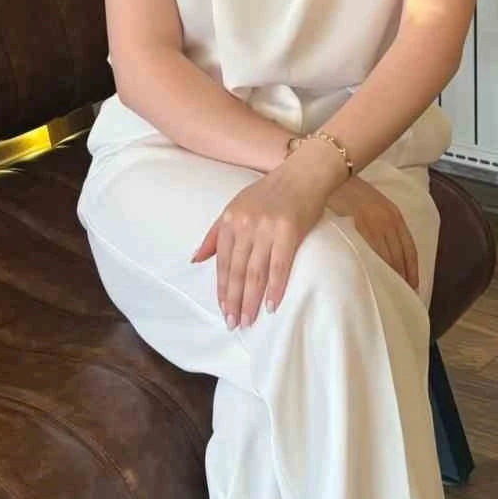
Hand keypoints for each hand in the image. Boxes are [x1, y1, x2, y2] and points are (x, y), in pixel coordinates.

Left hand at [192, 139, 344, 327]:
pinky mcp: (288, 232)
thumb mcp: (236, 206)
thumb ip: (215, 234)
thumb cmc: (270, 192)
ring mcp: (266, 228)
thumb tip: (195, 260)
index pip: (222, 262)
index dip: (222, 289)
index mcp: (230, 219)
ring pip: (254, 273)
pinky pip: (279, 266)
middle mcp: (244, 225)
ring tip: (247, 320)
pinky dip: (274, 288)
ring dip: (250, 300)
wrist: (302, 174)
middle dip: (234, 300)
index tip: (223, 310)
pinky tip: (271, 305)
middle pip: (237, 271)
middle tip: (233, 324)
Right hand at [326, 176, 418, 291]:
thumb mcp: (371, 205)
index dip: (412, 270)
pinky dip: (374, 268)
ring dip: (390, 277)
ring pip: (387, 257)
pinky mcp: (357, 226)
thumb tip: (384, 251)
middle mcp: (387, 219)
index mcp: (393, 214)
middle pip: (400, 256)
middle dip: (403, 278)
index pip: (409, 248)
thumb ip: (379, 225)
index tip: (414, 287)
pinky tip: (371, 281)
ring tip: (388, 297)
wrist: (331, 172)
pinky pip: (370, 252)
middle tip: (402, 298)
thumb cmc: (347, 191)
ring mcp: (373, 222)